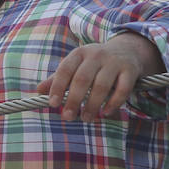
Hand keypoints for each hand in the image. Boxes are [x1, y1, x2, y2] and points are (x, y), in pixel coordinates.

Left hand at [36, 31, 162, 122]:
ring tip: (86, 118)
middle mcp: (96, 55)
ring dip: (92, 105)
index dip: (57, 87)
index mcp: (80, 53)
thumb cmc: (96, 62)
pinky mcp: (130, 70)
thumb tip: (38, 91)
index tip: (52, 104)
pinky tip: (105, 112)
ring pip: (102, 86)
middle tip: (67, 117)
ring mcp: (114, 62)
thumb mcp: (77, 64)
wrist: (128, 50)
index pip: (65, 70)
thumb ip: (59, 78)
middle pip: (82, 79)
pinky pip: (122, 89)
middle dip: (73, 100)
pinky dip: (114, 103)